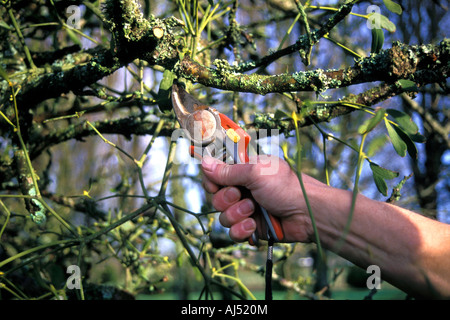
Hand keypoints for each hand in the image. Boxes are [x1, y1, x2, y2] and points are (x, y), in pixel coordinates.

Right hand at [201, 155, 326, 242]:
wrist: (308, 215)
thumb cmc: (286, 187)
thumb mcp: (255, 173)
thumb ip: (228, 170)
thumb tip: (204, 162)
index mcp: (244, 171)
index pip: (216, 174)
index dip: (212, 180)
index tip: (216, 183)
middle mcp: (243, 189)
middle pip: (215, 196)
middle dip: (226, 198)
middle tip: (241, 195)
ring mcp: (246, 209)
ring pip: (222, 216)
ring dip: (236, 214)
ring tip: (253, 210)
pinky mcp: (251, 227)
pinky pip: (232, 232)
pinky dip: (240, 230)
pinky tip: (252, 226)